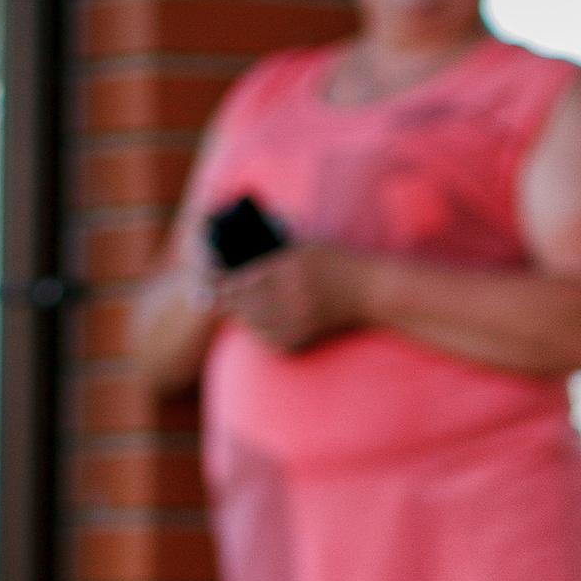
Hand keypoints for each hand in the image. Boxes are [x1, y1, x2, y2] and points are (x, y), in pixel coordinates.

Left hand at [211, 241, 365, 353]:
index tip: (208, 278)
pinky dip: (260, 335)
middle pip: (245, 305)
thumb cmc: (340, 262)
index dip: (220, 282)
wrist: (371, 292)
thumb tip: (252, 238)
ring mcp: (300, 321)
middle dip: (226, 301)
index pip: (242, 279)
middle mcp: (292, 297)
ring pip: (256, 326)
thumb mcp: (308, 243)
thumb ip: (280, 243)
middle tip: (211, 295)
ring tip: (231, 309)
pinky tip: (254, 326)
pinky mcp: (306, 338)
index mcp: (289, 269)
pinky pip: (273, 342)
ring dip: (241, 318)